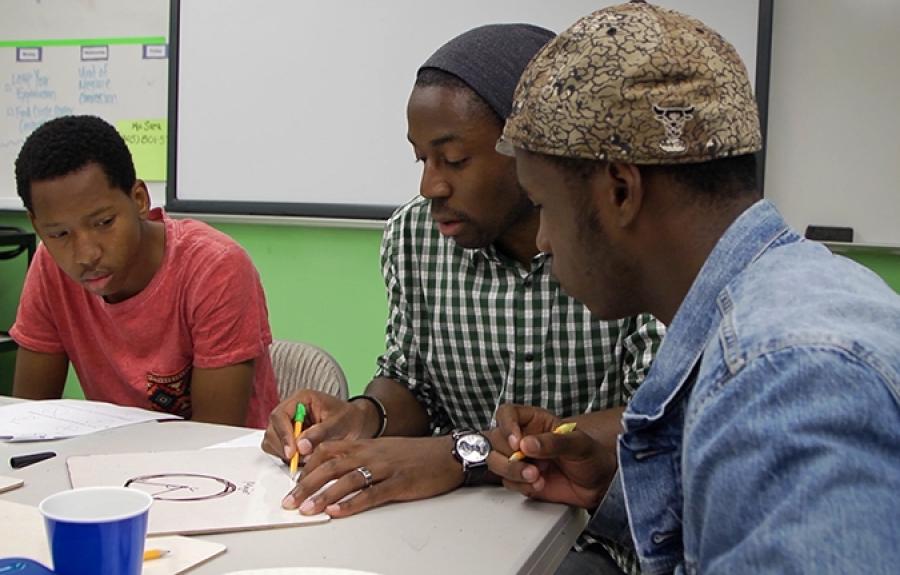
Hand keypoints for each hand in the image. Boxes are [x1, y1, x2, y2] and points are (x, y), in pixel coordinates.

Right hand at [261, 390, 378, 461]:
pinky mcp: (289, 439)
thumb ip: (320, 433)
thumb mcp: (338, 423)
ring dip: (285, 453)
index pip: (280, 415)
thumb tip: (301, 447)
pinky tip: (304, 458)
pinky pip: (278, 450)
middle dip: (283, 447)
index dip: (283, 434)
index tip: (292, 452)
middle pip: (272, 429)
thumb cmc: (348, 418)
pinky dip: (288, 458)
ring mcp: (287, 425)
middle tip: (299, 459)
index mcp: (301, 399)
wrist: (356, 425)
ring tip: (306, 457)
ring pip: (272, 441)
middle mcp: (291, 411)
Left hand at [281, 435, 463, 517]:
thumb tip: (336, 470)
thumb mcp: (384, 449)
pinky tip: (337, 510)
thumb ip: (361, 457)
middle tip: (290, 500)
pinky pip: (371, 494)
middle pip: (330, 467)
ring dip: (323, 495)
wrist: (447, 453)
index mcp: (365, 445)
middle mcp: (371, 454)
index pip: (328, 451)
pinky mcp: (398, 484)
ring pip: (346, 481)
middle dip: (306, 484)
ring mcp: (384, 468)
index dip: (307, 465)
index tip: (291, 480)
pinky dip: (351, 503)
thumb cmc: (415, 454)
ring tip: (307, 509)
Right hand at [489, 404, 615, 508]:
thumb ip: (553, 442)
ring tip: (535, 476)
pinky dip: (521, 486)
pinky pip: (507, 482)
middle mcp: (523, 438)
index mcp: (534, 421)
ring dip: (512, 471)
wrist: (599, 485)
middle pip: (495, 440)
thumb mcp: (577, 443)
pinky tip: (539, 484)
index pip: (507, 414)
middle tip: (530, 464)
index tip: (517, 442)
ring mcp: (521, 459)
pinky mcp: (521, 479)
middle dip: (510, 455)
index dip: (507, 426)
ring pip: (496, 462)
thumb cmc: (591, 456)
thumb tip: (527, 444)